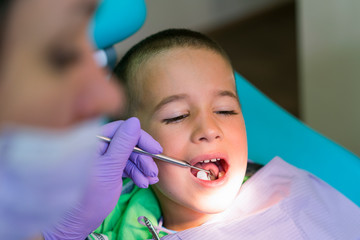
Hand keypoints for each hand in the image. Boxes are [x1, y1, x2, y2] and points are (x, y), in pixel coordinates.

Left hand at [43, 117, 161, 238]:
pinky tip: (144, 182)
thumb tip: (134, 121)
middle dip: (142, 158)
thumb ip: (123, 144)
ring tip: (149, 181)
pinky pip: (127, 167)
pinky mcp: (110, 171)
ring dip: (142, 168)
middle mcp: (99, 148)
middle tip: (153, 171)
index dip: (141, 138)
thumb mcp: (109, 169)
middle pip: (128, 144)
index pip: (121, 130)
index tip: (155, 149)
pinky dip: (137, 174)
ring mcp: (105, 160)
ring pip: (130, 157)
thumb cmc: (88, 197)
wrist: (78, 224)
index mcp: (93, 142)